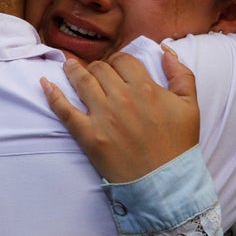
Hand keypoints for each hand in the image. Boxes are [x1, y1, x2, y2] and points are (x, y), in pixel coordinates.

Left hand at [41, 44, 199, 182]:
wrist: (166, 185)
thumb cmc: (179, 145)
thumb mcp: (190, 105)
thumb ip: (181, 73)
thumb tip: (165, 50)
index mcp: (146, 88)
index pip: (123, 60)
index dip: (118, 60)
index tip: (117, 67)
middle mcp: (122, 99)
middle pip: (100, 68)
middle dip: (99, 67)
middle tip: (98, 73)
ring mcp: (103, 117)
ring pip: (81, 81)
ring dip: (73, 70)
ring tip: (68, 65)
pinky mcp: (88, 136)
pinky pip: (64, 110)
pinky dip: (53, 94)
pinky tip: (45, 83)